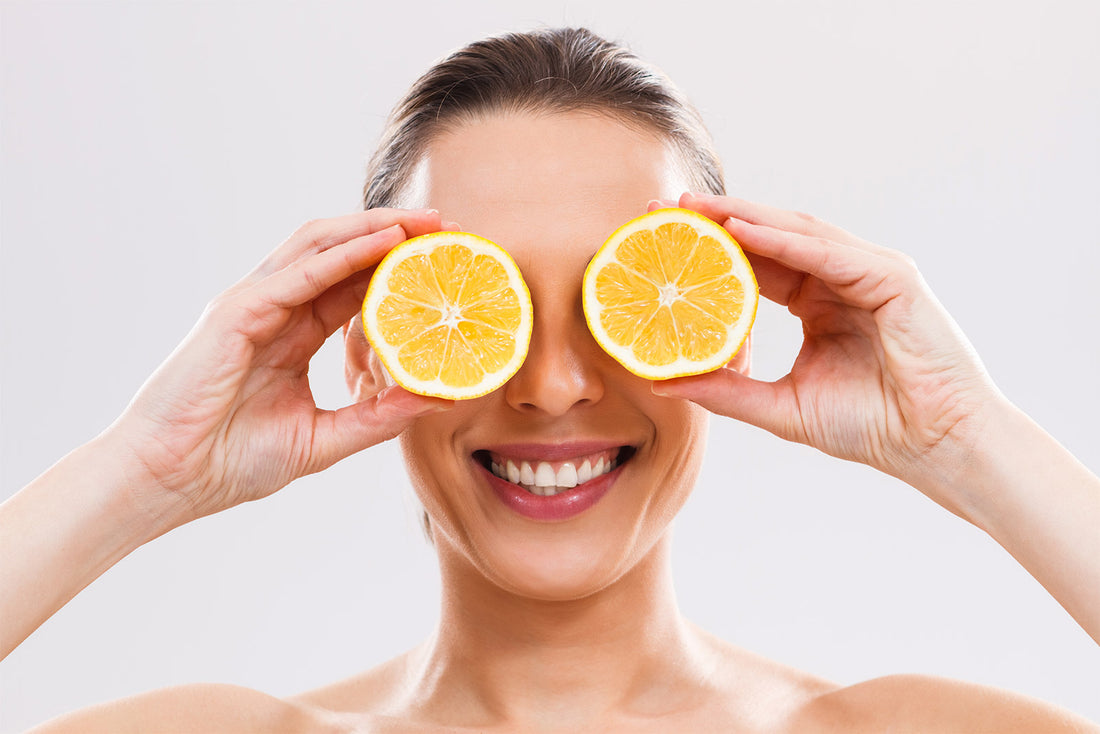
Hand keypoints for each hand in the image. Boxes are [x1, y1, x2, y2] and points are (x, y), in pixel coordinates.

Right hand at [109, 209, 451, 524]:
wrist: (169, 481)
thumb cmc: (230, 462)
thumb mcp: (324, 438)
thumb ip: (377, 416)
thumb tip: (437, 398)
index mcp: (291, 336)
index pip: (352, 287)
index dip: (397, 269)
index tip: (445, 263)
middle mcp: (274, 310)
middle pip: (340, 255)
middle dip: (393, 235)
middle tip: (446, 229)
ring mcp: (253, 305)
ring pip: (319, 247)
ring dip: (371, 229)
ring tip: (421, 223)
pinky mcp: (235, 313)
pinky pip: (297, 274)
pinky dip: (341, 255)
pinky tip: (381, 243)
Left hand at [655, 193, 1004, 507]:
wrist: (935, 447)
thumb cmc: (871, 427)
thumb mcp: (780, 406)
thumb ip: (726, 390)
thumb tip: (662, 379)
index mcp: (818, 304)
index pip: (756, 265)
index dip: (710, 249)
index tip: (660, 239)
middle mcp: (841, 280)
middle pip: (771, 238)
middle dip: (718, 220)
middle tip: (665, 208)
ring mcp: (869, 273)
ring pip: (798, 234)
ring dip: (746, 217)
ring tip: (696, 209)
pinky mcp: (893, 279)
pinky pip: (831, 254)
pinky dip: (787, 241)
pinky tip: (744, 231)